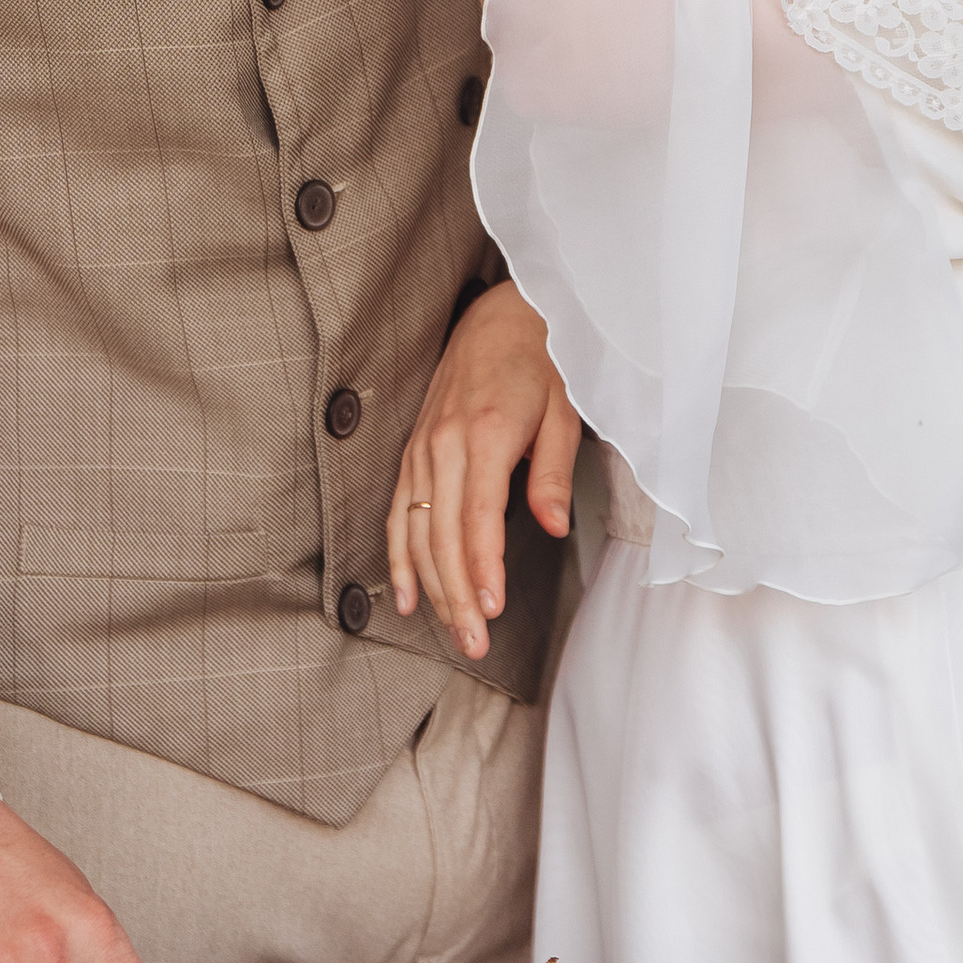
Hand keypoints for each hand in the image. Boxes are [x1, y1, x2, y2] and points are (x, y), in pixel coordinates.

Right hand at [385, 280, 580, 660]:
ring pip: (415, 532)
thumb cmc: (543, 364)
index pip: (477, 519)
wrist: (503, 318)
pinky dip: (399, 558)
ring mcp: (423, 448)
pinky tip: (407, 597)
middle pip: (441, 536)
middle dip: (457, 597)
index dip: (482, 569)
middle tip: (474, 644)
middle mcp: (445, 444)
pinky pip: (398, 513)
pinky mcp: (414, 451)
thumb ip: (553, 472)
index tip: (491, 610)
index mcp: (486, 434)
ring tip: (452, 633)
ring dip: (431, 588)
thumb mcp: (565, 411)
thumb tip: (550, 527)